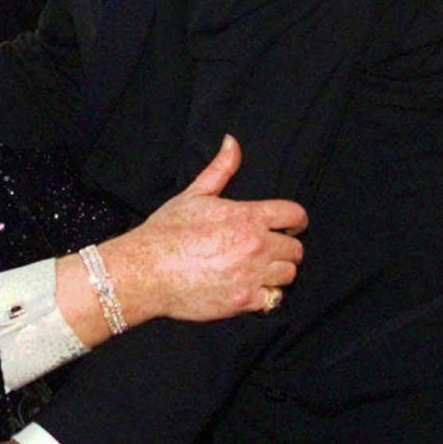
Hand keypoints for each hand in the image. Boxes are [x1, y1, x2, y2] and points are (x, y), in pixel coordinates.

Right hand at [101, 135, 306, 321]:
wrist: (146, 271)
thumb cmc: (167, 232)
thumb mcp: (194, 195)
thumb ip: (220, 169)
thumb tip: (232, 142)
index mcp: (247, 216)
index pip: (294, 215)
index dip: (296, 221)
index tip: (291, 227)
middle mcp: (255, 245)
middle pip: (296, 249)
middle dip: (285, 249)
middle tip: (269, 251)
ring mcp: (251, 275)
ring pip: (288, 275)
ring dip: (276, 273)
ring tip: (259, 271)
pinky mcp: (244, 301)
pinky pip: (273, 300)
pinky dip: (265, 296)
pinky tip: (249, 289)